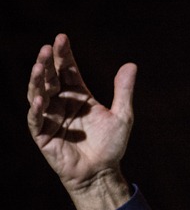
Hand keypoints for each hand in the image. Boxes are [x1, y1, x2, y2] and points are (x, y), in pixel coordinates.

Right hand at [27, 34, 136, 209]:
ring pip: (38, 94)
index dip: (64, 55)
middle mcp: (61, 103)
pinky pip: (36, 120)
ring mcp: (50, 117)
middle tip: (48, 48)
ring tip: (39, 66)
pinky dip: (37, 109)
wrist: (102, 172)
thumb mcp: (123, 116)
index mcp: (79, 95)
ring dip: (38, 80)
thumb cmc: (111, 145)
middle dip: (48, 63)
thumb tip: (131, 64)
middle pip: (51, 78)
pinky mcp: (43, 135)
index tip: (62, 38)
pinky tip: (40, 98)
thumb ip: (124, 91)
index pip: (68, 70)